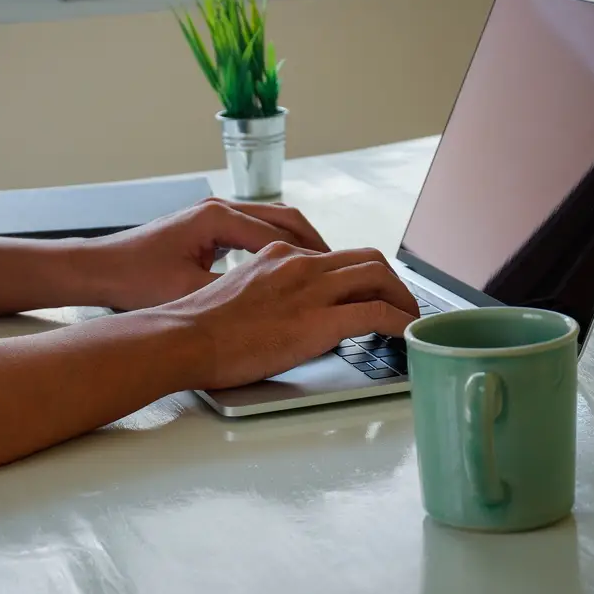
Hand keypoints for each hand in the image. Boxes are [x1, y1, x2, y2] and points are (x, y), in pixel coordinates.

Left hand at [81, 197, 331, 310]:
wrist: (98, 269)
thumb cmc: (135, 281)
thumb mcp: (189, 292)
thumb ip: (233, 293)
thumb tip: (274, 307)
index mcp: (217, 220)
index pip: (281, 234)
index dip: (315, 257)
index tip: (340, 278)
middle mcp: (219, 209)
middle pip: (285, 218)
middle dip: (317, 243)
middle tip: (346, 270)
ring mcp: (213, 214)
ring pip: (273, 221)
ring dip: (300, 242)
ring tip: (326, 270)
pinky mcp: (207, 226)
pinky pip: (255, 229)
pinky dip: (278, 245)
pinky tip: (288, 270)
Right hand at [159, 241, 419, 389]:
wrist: (183, 337)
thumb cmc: (196, 327)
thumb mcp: (235, 294)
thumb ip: (266, 295)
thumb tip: (282, 316)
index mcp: (278, 255)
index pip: (332, 257)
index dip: (358, 275)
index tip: (366, 293)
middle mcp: (299, 263)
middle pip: (365, 257)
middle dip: (390, 281)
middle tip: (399, 304)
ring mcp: (311, 288)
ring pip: (377, 276)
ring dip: (402, 298)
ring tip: (409, 320)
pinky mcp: (319, 319)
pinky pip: (378, 313)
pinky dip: (400, 322)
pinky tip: (406, 335)